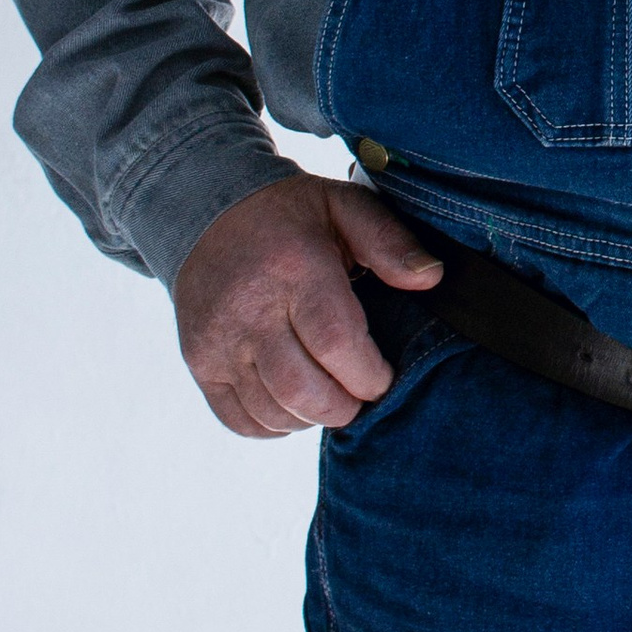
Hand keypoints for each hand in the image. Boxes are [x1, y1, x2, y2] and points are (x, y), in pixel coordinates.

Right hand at [172, 176, 441, 438]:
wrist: (207, 211)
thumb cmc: (291, 216)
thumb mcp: (346, 206)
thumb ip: (391, 242)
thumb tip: (432, 279)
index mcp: (294, 267)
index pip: (336, 344)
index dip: (369, 374)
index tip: (385, 375)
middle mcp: (249, 308)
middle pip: (302, 390)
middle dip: (345, 407)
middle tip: (361, 394)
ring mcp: (217, 340)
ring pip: (272, 412)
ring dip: (312, 417)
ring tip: (331, 394)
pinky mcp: (199, 361)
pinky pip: (239, 420)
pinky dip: (275, 424)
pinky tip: (293, 402)